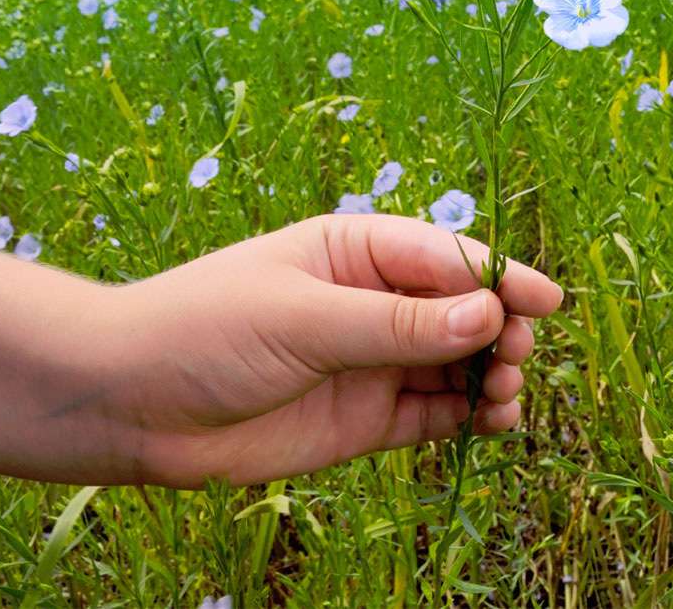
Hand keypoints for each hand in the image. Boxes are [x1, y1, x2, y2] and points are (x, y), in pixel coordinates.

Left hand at [104, 214, 561, 487]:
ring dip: (491, 375)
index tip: (546, 302)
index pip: (446, 257)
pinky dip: (470, 417)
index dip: (500, 278)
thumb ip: (396, 324)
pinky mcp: (365, 420)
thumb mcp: (302, 319)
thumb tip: (486, 313)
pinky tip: (490, 422)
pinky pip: (435, 414)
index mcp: (356, 250)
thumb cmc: (202, 331)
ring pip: (457, 364)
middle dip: (500, 329)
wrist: (126, 405)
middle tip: (512, 356)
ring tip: (504, 395)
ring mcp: (371, 362)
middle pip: (463, 310)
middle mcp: (373, 302)